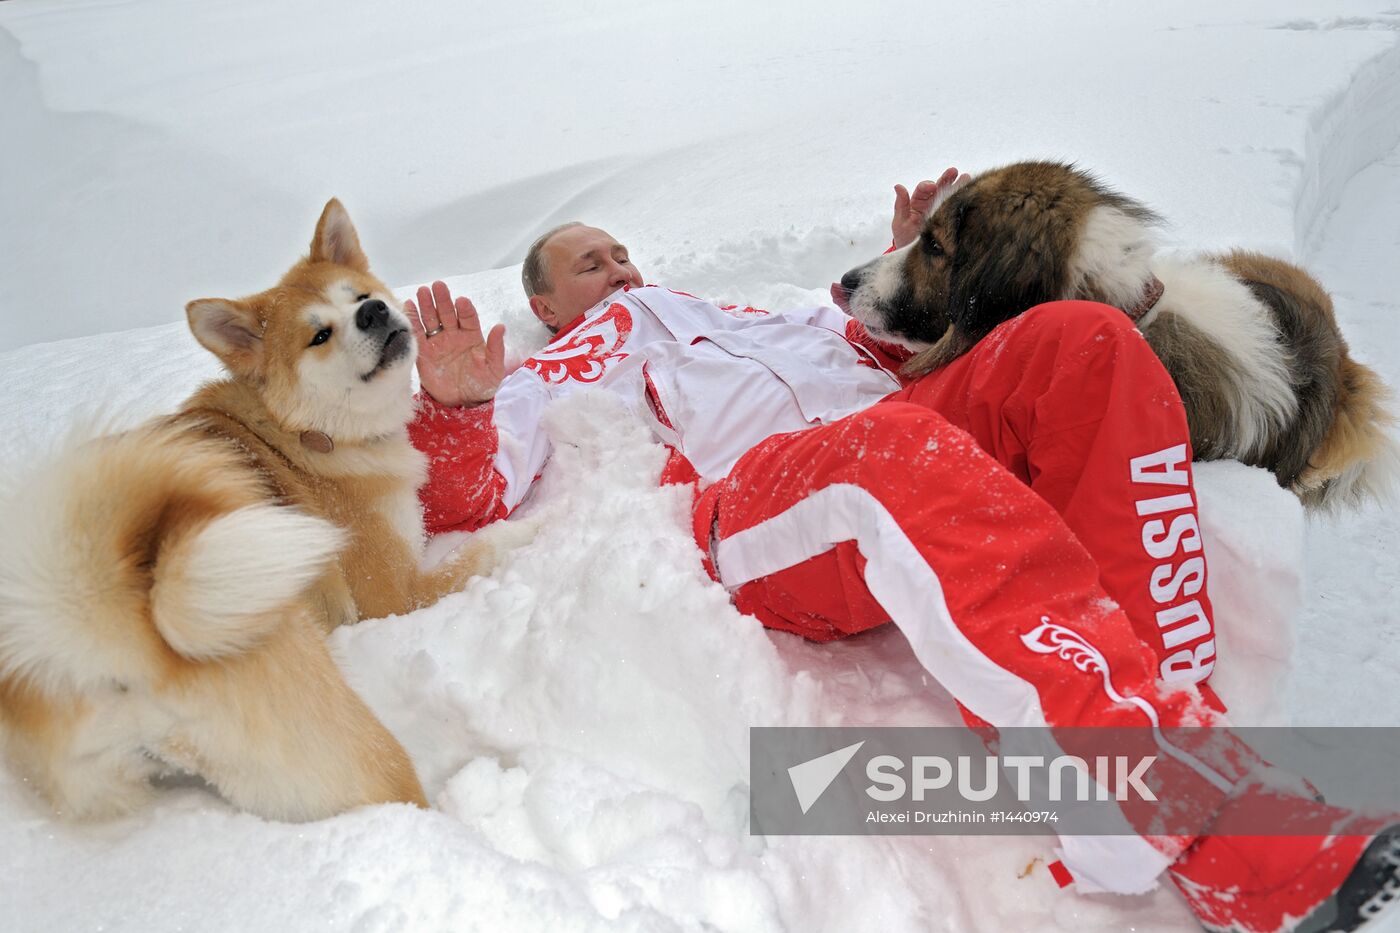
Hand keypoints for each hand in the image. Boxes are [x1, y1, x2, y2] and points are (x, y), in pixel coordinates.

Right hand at [406, 281, 506, 406]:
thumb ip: (496, 348)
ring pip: (432, 319)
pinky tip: (409, 306)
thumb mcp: (494, 368)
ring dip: (427, 305)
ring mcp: (439, 342)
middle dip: (443, 300)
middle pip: (448, 313)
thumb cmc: (482, 383)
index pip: (468, 317)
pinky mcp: (424, 352)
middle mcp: (454, 335)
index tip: (461, 301)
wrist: (462, 402)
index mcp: (472, 336)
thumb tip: (501, 327)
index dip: (465, 309)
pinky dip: (413, 320)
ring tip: (422, 291)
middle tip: (438, 286)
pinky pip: (418, 334)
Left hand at [891, 166, 970, 248]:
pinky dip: (963, 199)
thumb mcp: (900, 223)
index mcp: (918, 203)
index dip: (927, 186)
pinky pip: (956, 208)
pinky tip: (971, 193)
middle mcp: (931, 204)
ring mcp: (941, 210)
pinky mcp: (950, 219)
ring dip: (958, 185)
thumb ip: (901, 205)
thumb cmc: (905, 239)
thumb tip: (898, 186)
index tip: (932, 186)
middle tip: (953, 172)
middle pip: (939, 188)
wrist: (915, 257)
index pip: (923, 190)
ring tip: (966, 178)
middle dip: (946, 179)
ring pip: (949, 195)